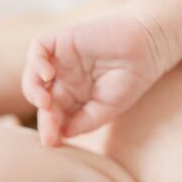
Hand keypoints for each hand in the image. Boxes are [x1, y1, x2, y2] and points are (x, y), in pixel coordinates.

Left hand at [21, 6, 168, 146]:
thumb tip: (61, 135)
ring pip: (34, 75)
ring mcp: (62, 58)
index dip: (50, 128)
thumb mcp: (108, 108)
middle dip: (44, 116)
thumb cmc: (132, 77)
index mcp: (74, 95)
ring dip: (33, 90)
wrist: (149, 45)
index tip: (51, 142)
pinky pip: (38, 48)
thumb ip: (84, 122)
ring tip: (45, 103)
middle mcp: (64, 77)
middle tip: (49, 131)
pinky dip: (37, 61)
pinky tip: (48, 75)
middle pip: (42, 98)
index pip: (54, 114)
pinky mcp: (63, 38)